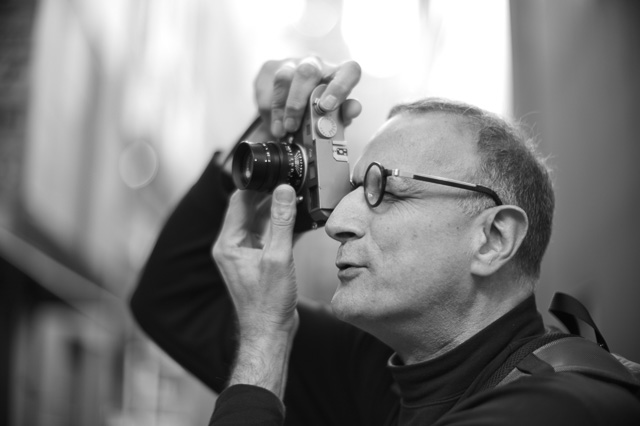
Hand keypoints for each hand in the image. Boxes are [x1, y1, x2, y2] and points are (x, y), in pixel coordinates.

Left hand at [212, 185, 298, 334]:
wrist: (270, 331)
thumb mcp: (278, 257)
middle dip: (267, 196)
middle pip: (247, 210)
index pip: (238, 202)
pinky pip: (266, 237)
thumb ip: (281, 222)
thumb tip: (283, 192)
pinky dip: (279, 228)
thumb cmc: (268, 303)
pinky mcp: (256, 262)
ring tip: (294, 199)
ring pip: (258, 223)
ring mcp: (243, 255)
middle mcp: (231, 247)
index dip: (256, 186)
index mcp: (228, 243)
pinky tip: (297, 222)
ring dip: (275, 212)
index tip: (273, 175)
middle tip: (287, 184)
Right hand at [254, 57, 362, 137]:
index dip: (339, 88)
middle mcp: (317, 64)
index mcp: (339, 74)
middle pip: (307, 71)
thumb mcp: (333, 118)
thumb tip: (353, 109)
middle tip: (293, 126)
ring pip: (284, 77)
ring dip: (280, 108)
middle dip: (297, 102)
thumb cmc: (318, 111)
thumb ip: (344, 115)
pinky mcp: (271, 68)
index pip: (349, 71)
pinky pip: (266, 87)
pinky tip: (273, 123)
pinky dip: (269, 110)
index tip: (326, 107)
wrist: (293, 105)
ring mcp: (293, 64)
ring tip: (281, 130)